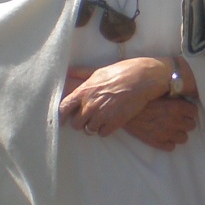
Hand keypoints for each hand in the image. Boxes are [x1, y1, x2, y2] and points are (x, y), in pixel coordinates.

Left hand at [60, 58, 190, 146]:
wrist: (142, 79)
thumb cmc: (120, 72)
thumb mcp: (98, 71)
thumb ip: (81, 74)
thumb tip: (68, 72)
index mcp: (84, 91)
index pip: (64, 108)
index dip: (62, 116)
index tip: (63, 120)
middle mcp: (90, 105)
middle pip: (76, 124)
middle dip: (80, 123)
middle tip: (87, 119)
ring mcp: (102, 115)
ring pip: (89, 130)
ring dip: (92, 127)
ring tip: (99, 121)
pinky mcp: (115, 123)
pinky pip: (103, 133)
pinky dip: (105, 130)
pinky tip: (109, 123)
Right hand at [123, 97, 198, 150]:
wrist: (122, 111)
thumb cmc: (140, 99)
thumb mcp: (157, 93)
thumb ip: (172, 96)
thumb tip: (182, 95)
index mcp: (176, 107)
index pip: (194, 112)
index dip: (189, 110)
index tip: (183, 109)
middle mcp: (174, 121)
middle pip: (191, 125)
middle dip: (185, 122)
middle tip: (177, 119)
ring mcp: (166, 133)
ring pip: (184, 138)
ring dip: (178, 133)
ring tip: (170, 128)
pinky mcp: (157, 142)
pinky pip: (171, 147)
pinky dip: (168, 142)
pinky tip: (162, 135)